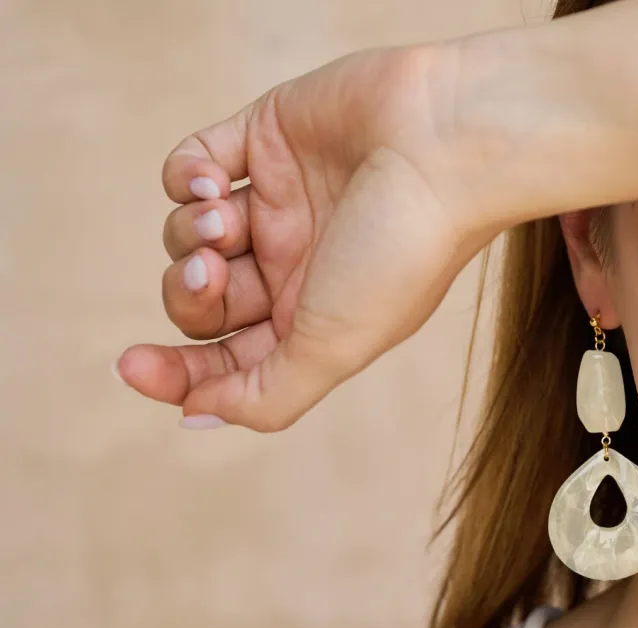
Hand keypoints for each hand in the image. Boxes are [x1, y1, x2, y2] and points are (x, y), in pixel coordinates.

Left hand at [115, 43, 506, 431]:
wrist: (443, 147)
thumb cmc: (399, 254)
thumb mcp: (332, 350)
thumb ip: (266, 395)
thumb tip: (195, 416)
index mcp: (308, 324)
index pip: (222, 359)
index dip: (174, 371)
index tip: (133, 365)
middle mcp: (289, 269)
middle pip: (197, 299)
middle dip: (188, 291)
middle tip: (212, 272)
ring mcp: (276, 205)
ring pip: (186, 233)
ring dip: (190, 231)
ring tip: (228, 217)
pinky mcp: (265, 140)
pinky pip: (189, 166)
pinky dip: (184, 178)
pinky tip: (213, 184)